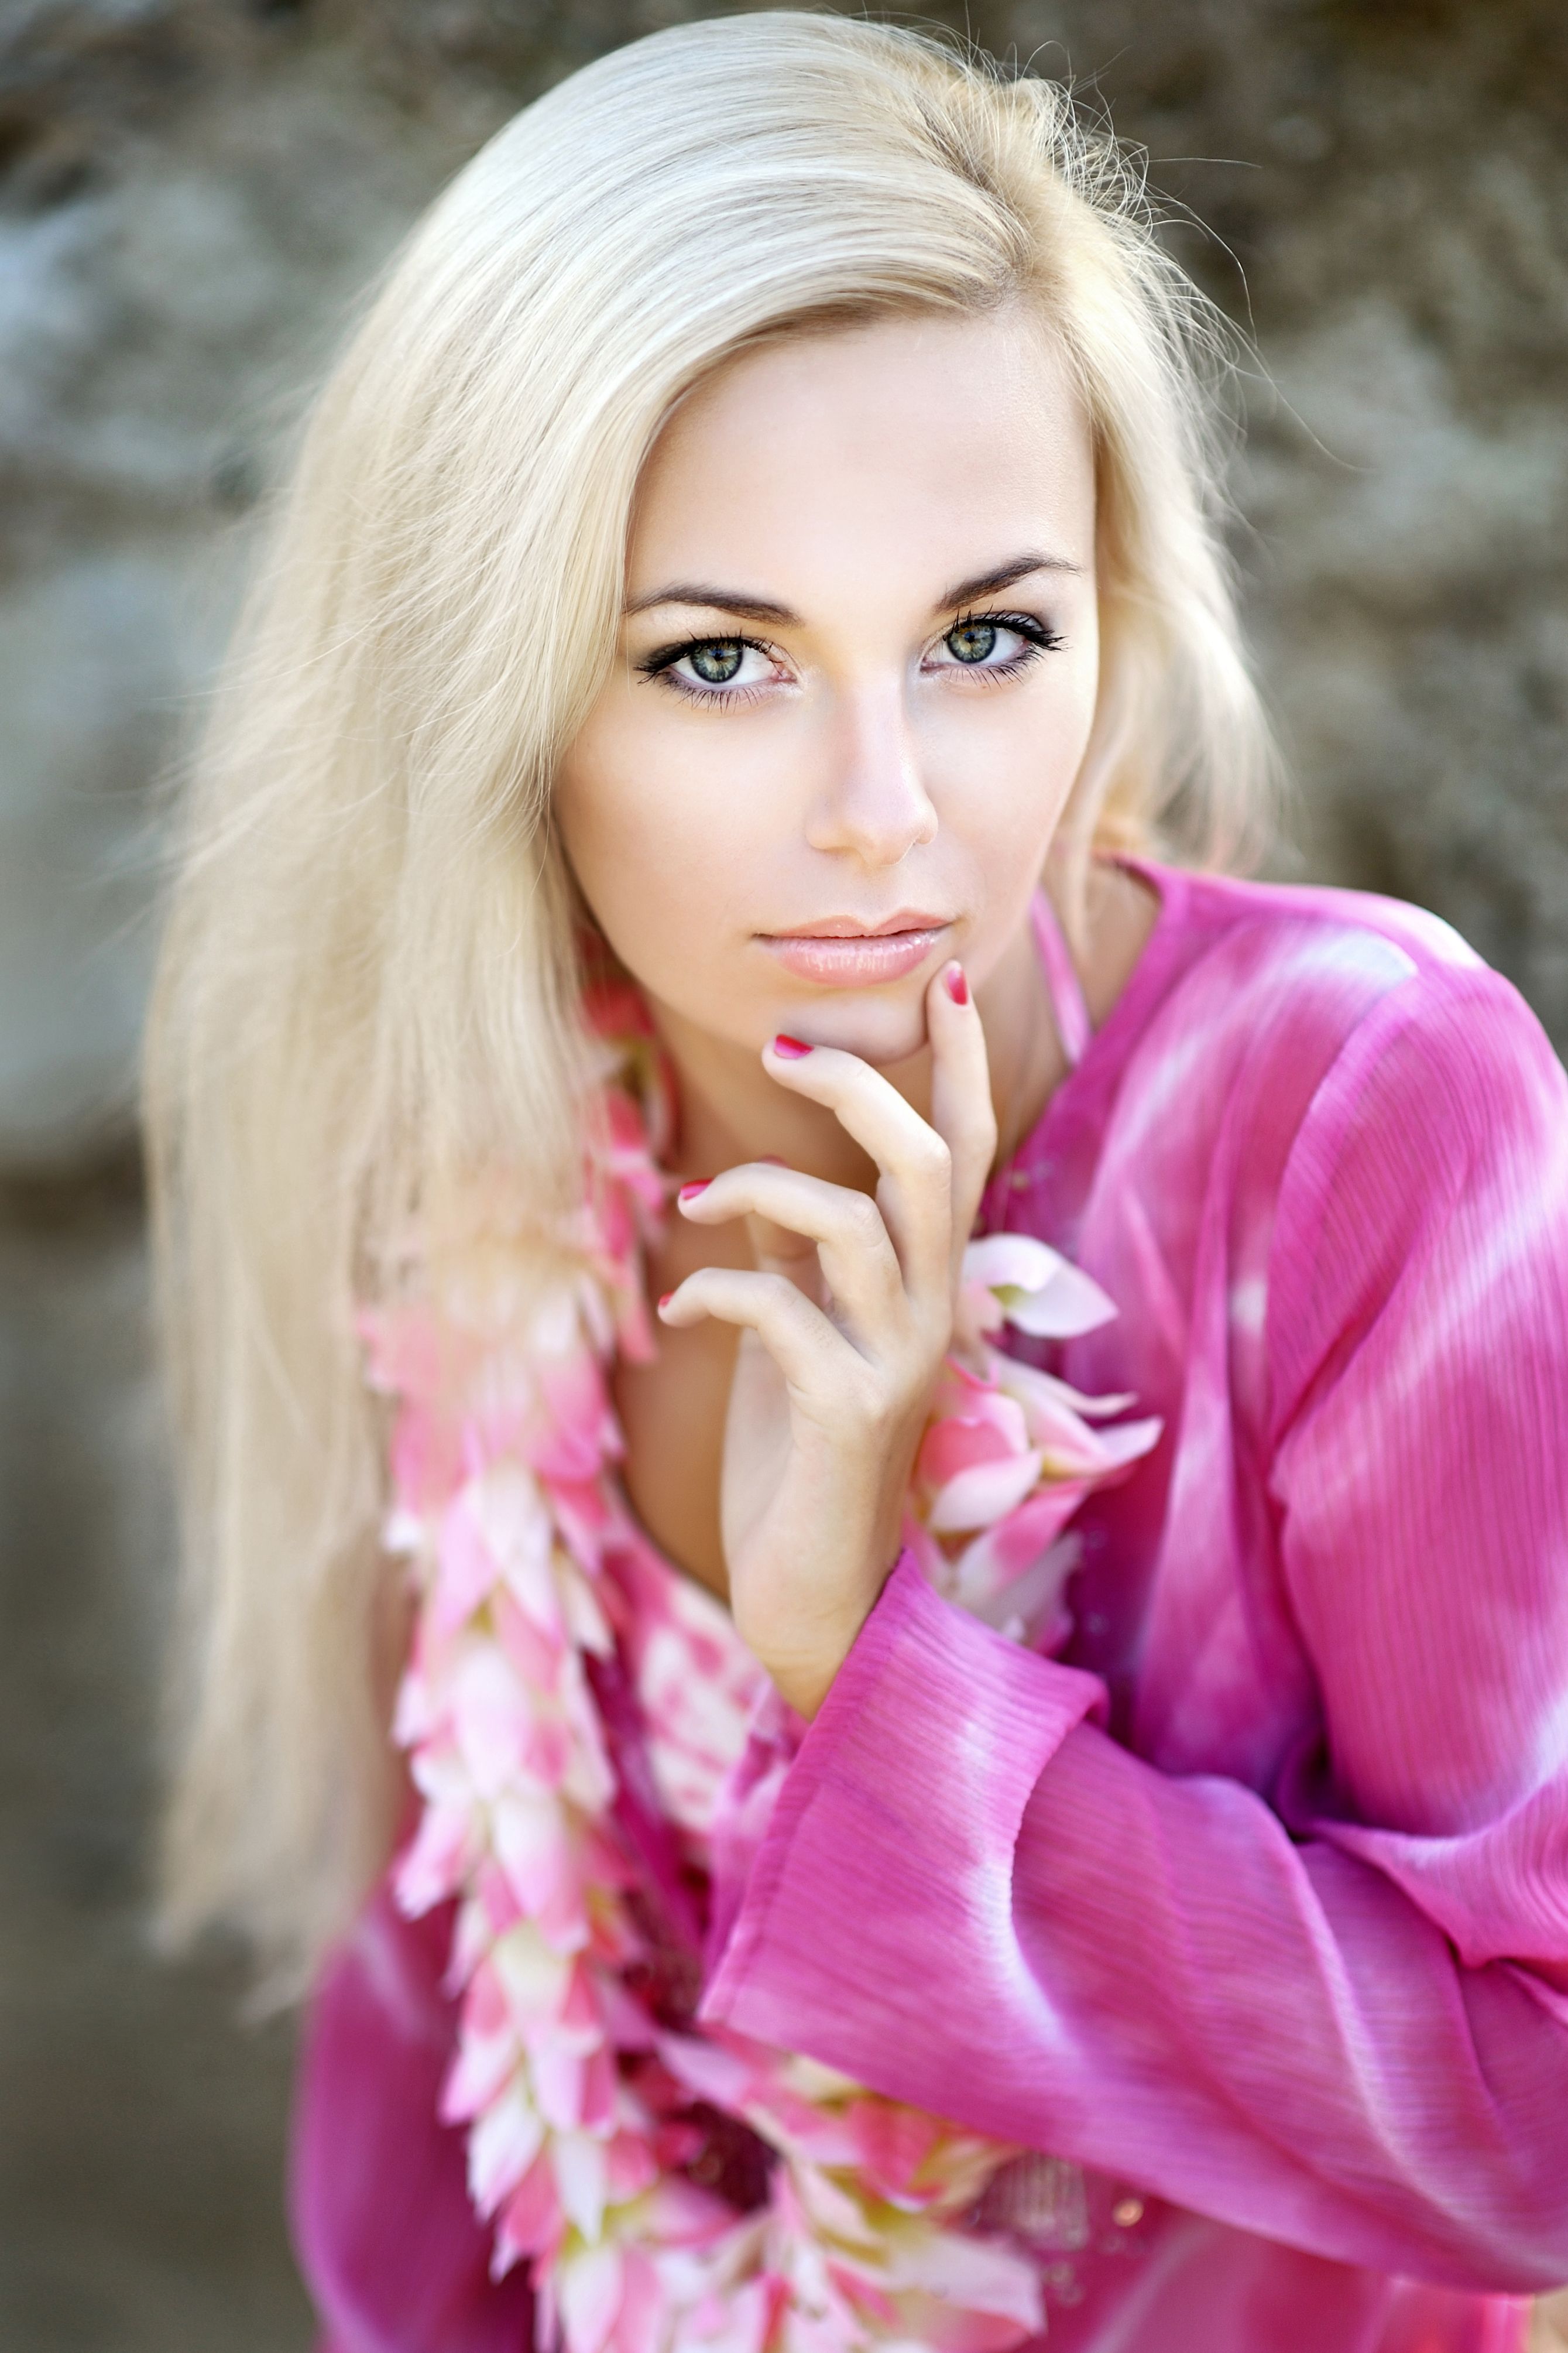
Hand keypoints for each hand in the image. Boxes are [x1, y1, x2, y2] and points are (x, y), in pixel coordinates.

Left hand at [656, 962, 997, 1715]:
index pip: (967, 1152)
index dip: (961, 1066)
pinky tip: (676, 1318)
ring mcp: (899, 1366)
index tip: (948, 977)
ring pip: (855, 1224)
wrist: (820, 1599)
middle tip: (782, 1050)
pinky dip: (715, 1295)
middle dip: (857, 1087)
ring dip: (758, 1192)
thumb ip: (801, 1258)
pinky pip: (782, 1312)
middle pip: (928, 1162)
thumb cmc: (802, 1457)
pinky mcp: (848, 1417)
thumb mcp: (804, 1335)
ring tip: (695, 1207)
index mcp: (928, 1284)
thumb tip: (751, 1185)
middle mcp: (934, 1314)